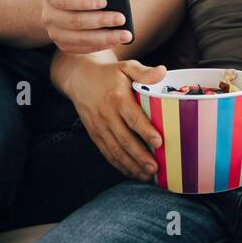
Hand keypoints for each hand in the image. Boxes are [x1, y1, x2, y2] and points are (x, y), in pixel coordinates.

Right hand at [40, 0, 131, 52]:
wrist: (57, 1)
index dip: (84, 1)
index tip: (105, 1)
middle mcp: (48, 15)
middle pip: (75, 21)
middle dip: (100, 20)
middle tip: (122, 18)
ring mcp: (54, 33)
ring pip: (80, 39)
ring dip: (105, 38)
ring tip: (126, 35)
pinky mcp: (63, 45)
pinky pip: (82, 49)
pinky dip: (100, 46)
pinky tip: (117, 41)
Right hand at [68, 58, 166, 180]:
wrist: (79, 78)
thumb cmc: (109, 74)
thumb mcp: (126, 67)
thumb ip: (143, 71)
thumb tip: (162, 71)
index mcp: (117, 98)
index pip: (133, 118)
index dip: (145, 131)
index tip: (159, 142)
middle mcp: (107, 115)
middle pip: (125, 139)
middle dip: (140, 156)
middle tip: (155, 168)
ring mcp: (99, 127)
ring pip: (115, 150)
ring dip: (131, 165)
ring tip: (147, 175)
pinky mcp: (95, 135)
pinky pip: (107, 153)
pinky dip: (120, 165)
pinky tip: (133, 173)